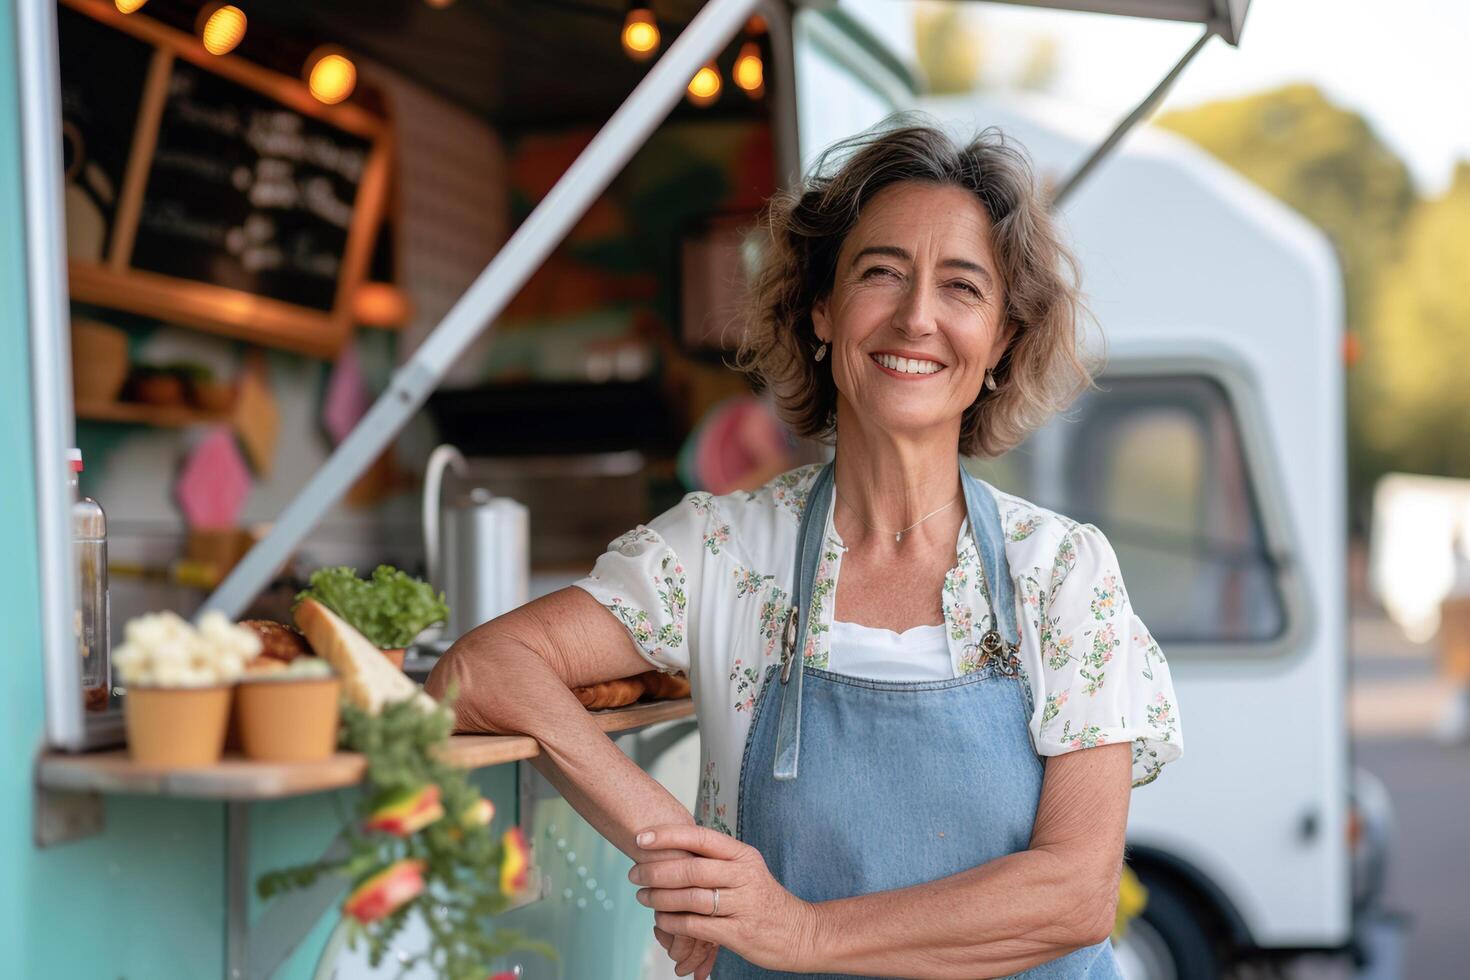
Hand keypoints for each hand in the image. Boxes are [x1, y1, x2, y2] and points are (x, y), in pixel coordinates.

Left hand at [630, 824, 820, 973]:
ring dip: (660, 897)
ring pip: (691, 897)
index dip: (668, 835)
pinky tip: (661, 920)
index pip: (701, 838)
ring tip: (643, 896)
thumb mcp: (747, 870)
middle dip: (656, 871)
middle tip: (635, 873)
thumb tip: (674, 844)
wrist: (800, 932)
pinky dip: (673, 923)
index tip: (640, 838)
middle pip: (691, 869)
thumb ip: (715, 859)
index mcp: (743, 855)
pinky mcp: (739, 932)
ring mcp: (742, 905)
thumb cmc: (763, 899)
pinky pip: (697, 925)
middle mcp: (744, 876)